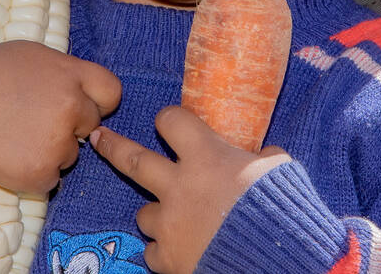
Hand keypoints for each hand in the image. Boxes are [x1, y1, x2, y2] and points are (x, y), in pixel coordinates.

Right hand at [0, 40, 120, 192]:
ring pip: (70, 154)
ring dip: (50, 151)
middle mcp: (70, 108)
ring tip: (13, 135)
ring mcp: (57, 144)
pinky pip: (50, 179)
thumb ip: (62, 72)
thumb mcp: (29, 55)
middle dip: (69, 126)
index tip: (80, 106)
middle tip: (33, 121)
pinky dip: (32, 172)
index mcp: (70, 75)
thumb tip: (80, 90)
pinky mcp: (39, 174)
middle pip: (90, 126)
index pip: (111, 92)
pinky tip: (8, 155)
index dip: (96, 101)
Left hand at [90, 106, 292, 272]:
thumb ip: (263, 158)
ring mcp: (168, 223)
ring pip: (143, 214)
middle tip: (100, 139)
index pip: (172, 121)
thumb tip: (264, 154)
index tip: (170, 123)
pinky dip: (164, 252)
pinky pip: (153, 252)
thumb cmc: (280, 210)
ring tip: (173, 222)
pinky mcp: (167, 257)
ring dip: (155, 215)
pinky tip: (180, 252)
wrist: (275, 260)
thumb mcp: (279, 171)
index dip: (171, 120)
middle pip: (133, 159)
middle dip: (113, 147)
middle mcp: (178, 186)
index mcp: (205, 156)